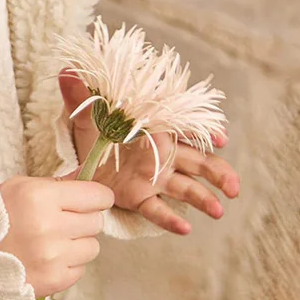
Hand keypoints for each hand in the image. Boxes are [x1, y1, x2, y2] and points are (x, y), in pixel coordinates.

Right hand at [0, 175, 114, 298]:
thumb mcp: (19, 188)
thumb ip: (56, 182)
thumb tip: (87, 173)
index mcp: (41, 197)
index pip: (97, 195)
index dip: (97, 198)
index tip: (91, 201)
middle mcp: (50, 226)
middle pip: (96, 222)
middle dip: (84, 220)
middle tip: (63, 223)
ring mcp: (53, 256)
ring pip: (92, 247)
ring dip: (78, 244)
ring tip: (54, 243)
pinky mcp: (54, 280)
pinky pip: (80, 269)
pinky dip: (68, 265)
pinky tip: (48, 260)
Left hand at [59, 71, 239, 236]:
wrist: (82, 154)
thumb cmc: (95, 130)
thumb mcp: (88, 113)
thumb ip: (80, 94)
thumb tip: (65, 70)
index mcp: (157, 129)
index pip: (187, 129)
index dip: (206, 132)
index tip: (222, 139)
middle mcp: (163, 154)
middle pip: (198, 162)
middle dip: (219, 172)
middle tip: (234, 187)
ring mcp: (155, 177)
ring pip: (186, 187)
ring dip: (204, 197)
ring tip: (219, 211)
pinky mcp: (141, 195)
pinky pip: (157, 209)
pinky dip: (170, 219)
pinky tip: (185, 229)